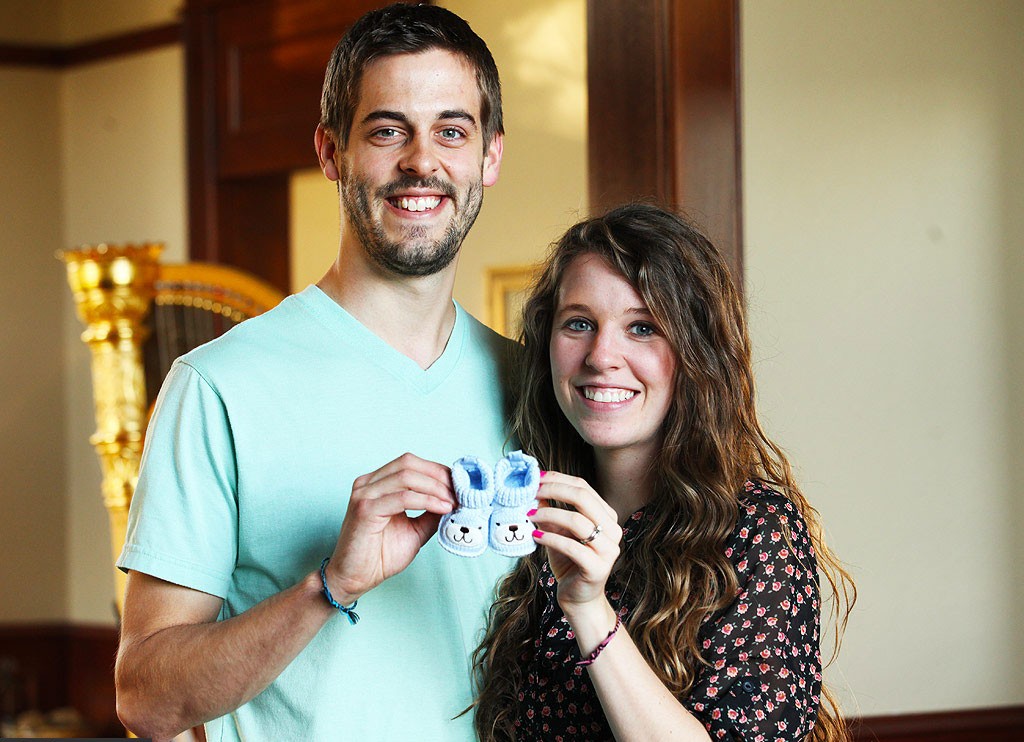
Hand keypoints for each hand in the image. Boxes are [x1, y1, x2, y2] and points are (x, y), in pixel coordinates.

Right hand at [325, 453, 454, 601]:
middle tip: (459, 493)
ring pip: (407, 476)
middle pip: (409, 464)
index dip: (437, 470)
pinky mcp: (365, 509)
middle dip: (439, 476)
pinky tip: (441, 508)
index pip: (410, 463)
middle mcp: (368, 483)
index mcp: (376, 483)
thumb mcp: (415, 530)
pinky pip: (403, 497)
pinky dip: (427, 501)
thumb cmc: (379, 556)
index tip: (458, 485)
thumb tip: (453, 500)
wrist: (355, 579)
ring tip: (452, 502)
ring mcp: (364, 494)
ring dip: (435, 488)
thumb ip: (430, 512)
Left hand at [530, 471, 622, 617]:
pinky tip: (535, 535)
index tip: (536, 478)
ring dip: (549, 513)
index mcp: (606, 516)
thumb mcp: (557, 532)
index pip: (583, 487)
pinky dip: (550, 538)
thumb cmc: (568, 562)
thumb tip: (533, 491)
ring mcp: (608, 549)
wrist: (579, 598)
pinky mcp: (598, 568)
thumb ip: (550, 512)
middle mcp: (613, 530)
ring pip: (578, 521)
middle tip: (531, 492)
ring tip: (528, 514)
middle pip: (583, 498)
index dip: (559, 479)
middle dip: (554, 490)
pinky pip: (572, 547)